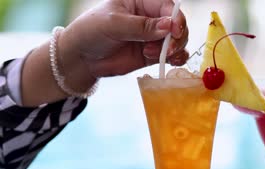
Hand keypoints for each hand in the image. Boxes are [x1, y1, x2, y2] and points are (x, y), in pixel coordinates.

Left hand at [21, 0, 189, 105]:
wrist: (81, 58)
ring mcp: (153, 37)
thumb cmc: (91, 31)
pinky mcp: (153, 54)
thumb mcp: (114, 24)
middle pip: (177, 24)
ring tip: (154, 55)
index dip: (176, 19)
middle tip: (166, 49)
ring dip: (175, 49)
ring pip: (178, 41)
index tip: (175, 32)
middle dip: (176, 38)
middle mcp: (151, 17)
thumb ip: (141, 26)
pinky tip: (170, 62)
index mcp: (141, 1)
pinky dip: (177, 59)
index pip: (167, 7)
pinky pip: (173, 55)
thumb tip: (168, 26)